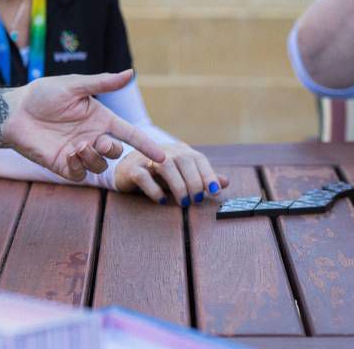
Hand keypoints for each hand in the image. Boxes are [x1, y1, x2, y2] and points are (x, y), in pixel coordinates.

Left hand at [2, 70, 166, 181]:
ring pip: (100, 165)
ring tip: (77, 145)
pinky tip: (68, 152)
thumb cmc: (42, 95)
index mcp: (100, 119)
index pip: (129, 133)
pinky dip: (79, 165)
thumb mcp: (74, 86)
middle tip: (100, 141)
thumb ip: (102, 83)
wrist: (14, 111)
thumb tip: (130, 73)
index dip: (146, 145)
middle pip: (116, 151)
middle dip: (113, 149)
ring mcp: (78, 152)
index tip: (162, 157)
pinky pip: (81, 173)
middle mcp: (92, 137)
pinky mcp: (63, 165)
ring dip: (94, 157)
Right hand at [114, 142, 229, 204]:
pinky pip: (143, 177)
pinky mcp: (131, 169)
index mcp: (179, 151)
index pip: (198, 158)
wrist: (127, 168)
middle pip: (183, 160)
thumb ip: (202, 178)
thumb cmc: (159, 174)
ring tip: (183, 202)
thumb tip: (226, 182)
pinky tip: (162, 200)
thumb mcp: (182, 176)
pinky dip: (155, 190)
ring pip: (165, 166)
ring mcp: (146, 158)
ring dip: (178, 185)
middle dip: (194, 182)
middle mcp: (164, 151)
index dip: (208, 174)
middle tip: (196, 200)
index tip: (215, 192)